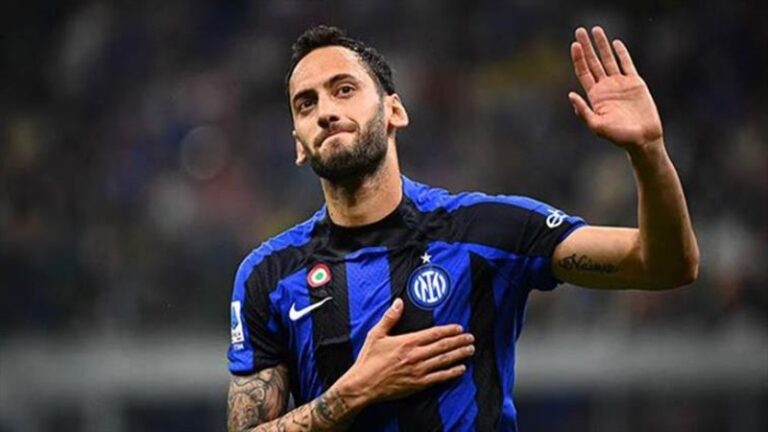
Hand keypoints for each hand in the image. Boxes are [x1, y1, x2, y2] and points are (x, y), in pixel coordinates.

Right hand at [333, 298, 473, 406]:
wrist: (363, 384)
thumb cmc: (368, 359)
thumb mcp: (376, 334)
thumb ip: (390, 318)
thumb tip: (399, 302)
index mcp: (407, 342)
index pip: (433, 334)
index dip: (448, 330)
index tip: (459, 328)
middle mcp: (415, 355)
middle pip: (443, 346)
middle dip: (459, 341)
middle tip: (471, 338)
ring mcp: (418, 371)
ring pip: (444, 361)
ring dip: (459, 354)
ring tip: (470, 350)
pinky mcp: (418, 384)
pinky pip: (439, 377)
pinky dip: (452, 373)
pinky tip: (461, 369)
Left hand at [569, 26, 662, 151]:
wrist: (643, 138)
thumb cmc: (619, 137)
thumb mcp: (597, 126)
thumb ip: (583, 112)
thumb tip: (570, 95)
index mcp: (595, 96)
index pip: (583, 72)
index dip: (578, 58)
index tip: (574, 44)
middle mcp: (605, 88)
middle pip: (593, 62)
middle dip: (586, 46)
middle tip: (579, 30)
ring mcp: (620, 84)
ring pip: (609, 60)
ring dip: (602, 45)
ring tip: (596, 30)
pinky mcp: (635, 83)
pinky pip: (627, 64)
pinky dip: (622, 53)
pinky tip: (615, 43)